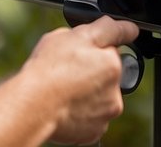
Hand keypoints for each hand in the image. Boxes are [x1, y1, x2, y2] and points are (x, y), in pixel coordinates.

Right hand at [21, 16, 138, 144]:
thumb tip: (127, 28)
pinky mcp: (94, 132)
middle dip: (92, 71)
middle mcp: (115, 92)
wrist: (33, 104)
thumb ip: (106, 29)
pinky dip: (82, 111)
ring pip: (99, 97)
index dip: (95, 47)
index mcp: (113, 65)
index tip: (85, 52)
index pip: (112, 49)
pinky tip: (66, 104)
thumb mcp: (77, 34)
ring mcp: (105, 114)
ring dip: (88, 92)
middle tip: (69, 70)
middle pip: (106, 75)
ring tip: (65, 89)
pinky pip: (91, 117)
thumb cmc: (49, 69)